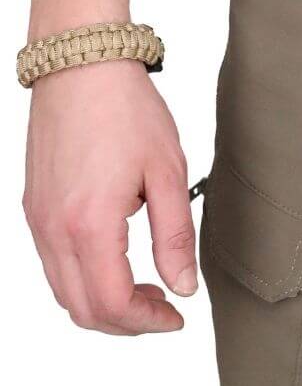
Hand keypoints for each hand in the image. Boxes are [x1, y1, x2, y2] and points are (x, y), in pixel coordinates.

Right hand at [23, 58, 196, 333]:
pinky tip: (116, 258)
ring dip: (103, 303)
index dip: (148, 321)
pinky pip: (53, 264)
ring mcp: (39, 220)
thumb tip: (183, 286)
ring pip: (64, 291)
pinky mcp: (34, 207)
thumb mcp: (168, 172)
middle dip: (126, 321)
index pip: (113, 303)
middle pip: (83, 310)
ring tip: (144, 285)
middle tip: (163, 306)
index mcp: (90, 224)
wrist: (81, 64)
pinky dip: (83, 278)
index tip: (176, 315)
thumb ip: (175, 236)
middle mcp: (55, 230)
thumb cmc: (125, 108)